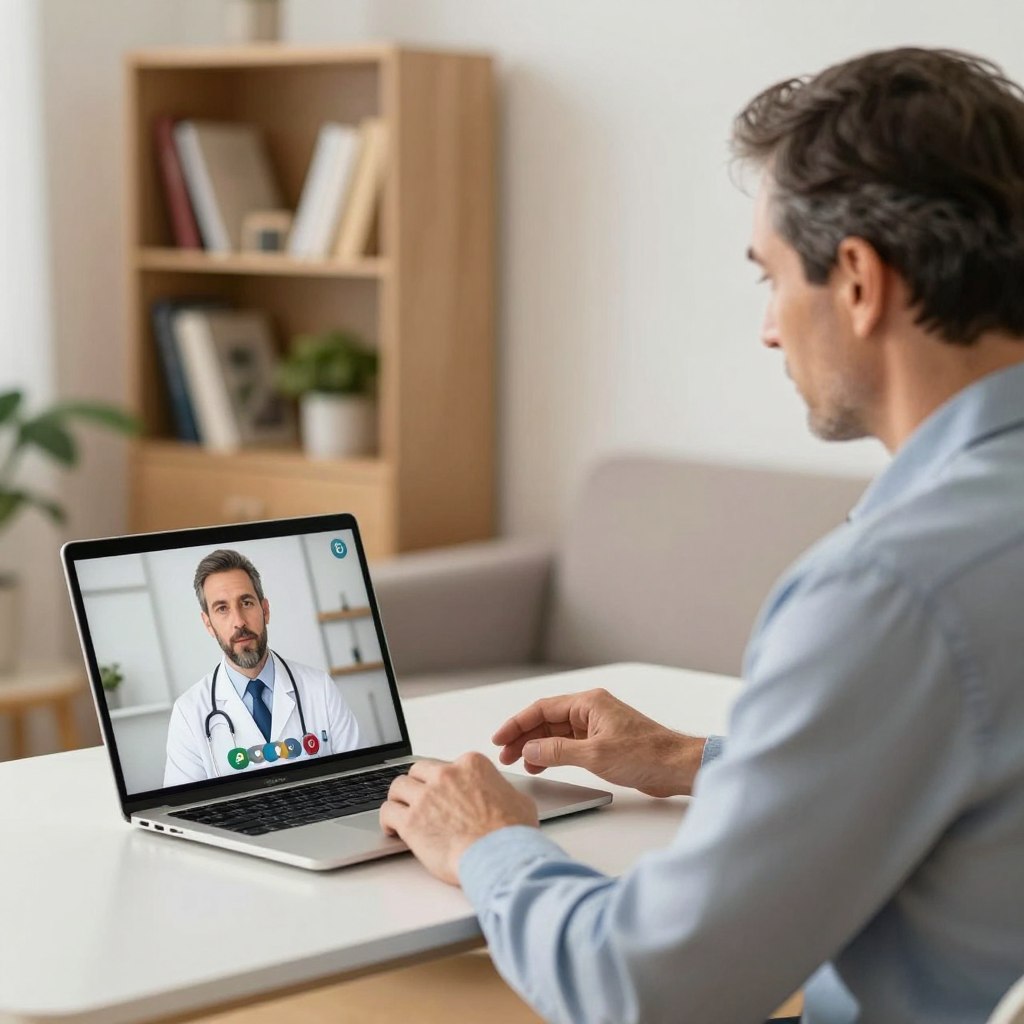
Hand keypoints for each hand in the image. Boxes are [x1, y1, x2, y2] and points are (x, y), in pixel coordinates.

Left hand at [380, 754, 538, 884]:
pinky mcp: (411, 820)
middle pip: (419, 771)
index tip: (443, 793)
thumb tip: (503, 797)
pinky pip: (388, 811)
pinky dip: (388, 819)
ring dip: (399, 798)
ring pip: (399, 786)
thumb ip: (502, 792)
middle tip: (419, 798)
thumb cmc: (511, 833)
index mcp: (471, 765)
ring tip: (400, 810)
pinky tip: (392, 828)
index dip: (444, 781)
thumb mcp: (519, 801)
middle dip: (418, 784)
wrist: (499, 856)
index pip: (448, 765)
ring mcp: (426, 796)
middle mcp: (446, 775)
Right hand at [492, 688, 705, 796]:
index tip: (499, 739)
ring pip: (557, 732)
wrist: (676, 767)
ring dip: (537, 746)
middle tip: (505, 754)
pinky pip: (569, 744)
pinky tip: (542, 764)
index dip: (517, 724)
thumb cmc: (645, 755)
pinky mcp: (603, 742)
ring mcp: (597, 726)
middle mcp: (591, 710)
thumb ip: (556, 751)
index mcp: (588, 703)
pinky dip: (553, 753)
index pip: (542, 709)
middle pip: (547, 720)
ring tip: (519, 762)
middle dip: (524, 736)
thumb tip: (529, 748)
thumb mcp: (593, 755)